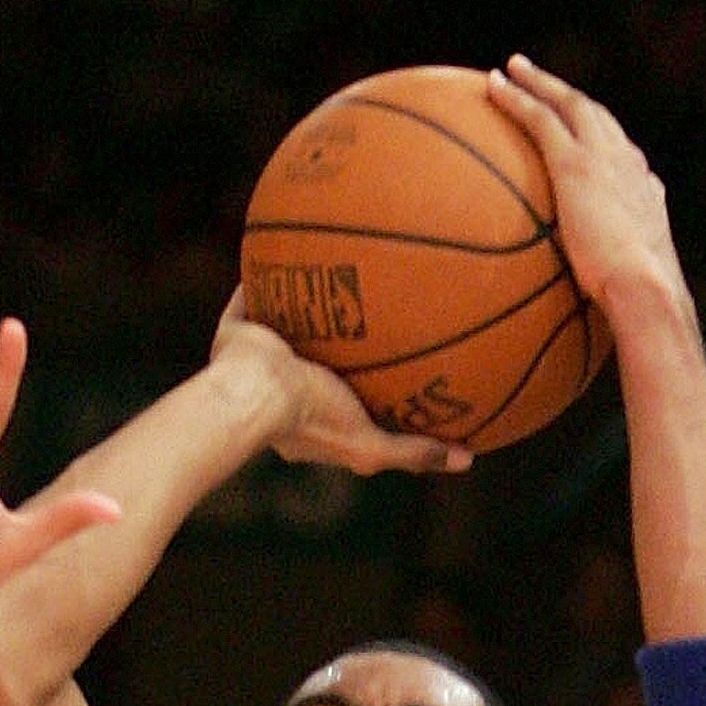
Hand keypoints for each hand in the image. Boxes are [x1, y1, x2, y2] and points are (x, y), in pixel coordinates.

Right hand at [210, 292, 471, 476]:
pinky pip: (253, 295)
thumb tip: (468, 459)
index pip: (345, 399)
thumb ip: (414, 451)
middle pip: (318, 358)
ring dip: (306, 304)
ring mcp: (259, 357)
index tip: (399, 361)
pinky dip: (267, 274)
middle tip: (372, 310)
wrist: (254, 392)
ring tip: (333, 272)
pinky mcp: (237, 329)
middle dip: (341, 337)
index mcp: (309, 418)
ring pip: (287, 325)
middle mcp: (283, 387)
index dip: (369, 382)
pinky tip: (292, 245)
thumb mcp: (371, 445)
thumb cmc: (312, 419)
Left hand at [485, 59, 684, 316]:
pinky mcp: (575, 163)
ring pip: (566, 104)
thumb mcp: (630, 293)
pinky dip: (517, 98)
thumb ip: (613, 289)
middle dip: (567, 96)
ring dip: (538, 83)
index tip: (581, 133)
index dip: (599, 138)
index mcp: (643, 192)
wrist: (646, 289)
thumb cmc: (639, 308)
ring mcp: (604, 158)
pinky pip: (539, 119)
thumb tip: (600, 317)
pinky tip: (491, 87)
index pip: (619, 155)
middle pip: (595, 116)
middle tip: (540, 80)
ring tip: (511, 70)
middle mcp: (628, 164)